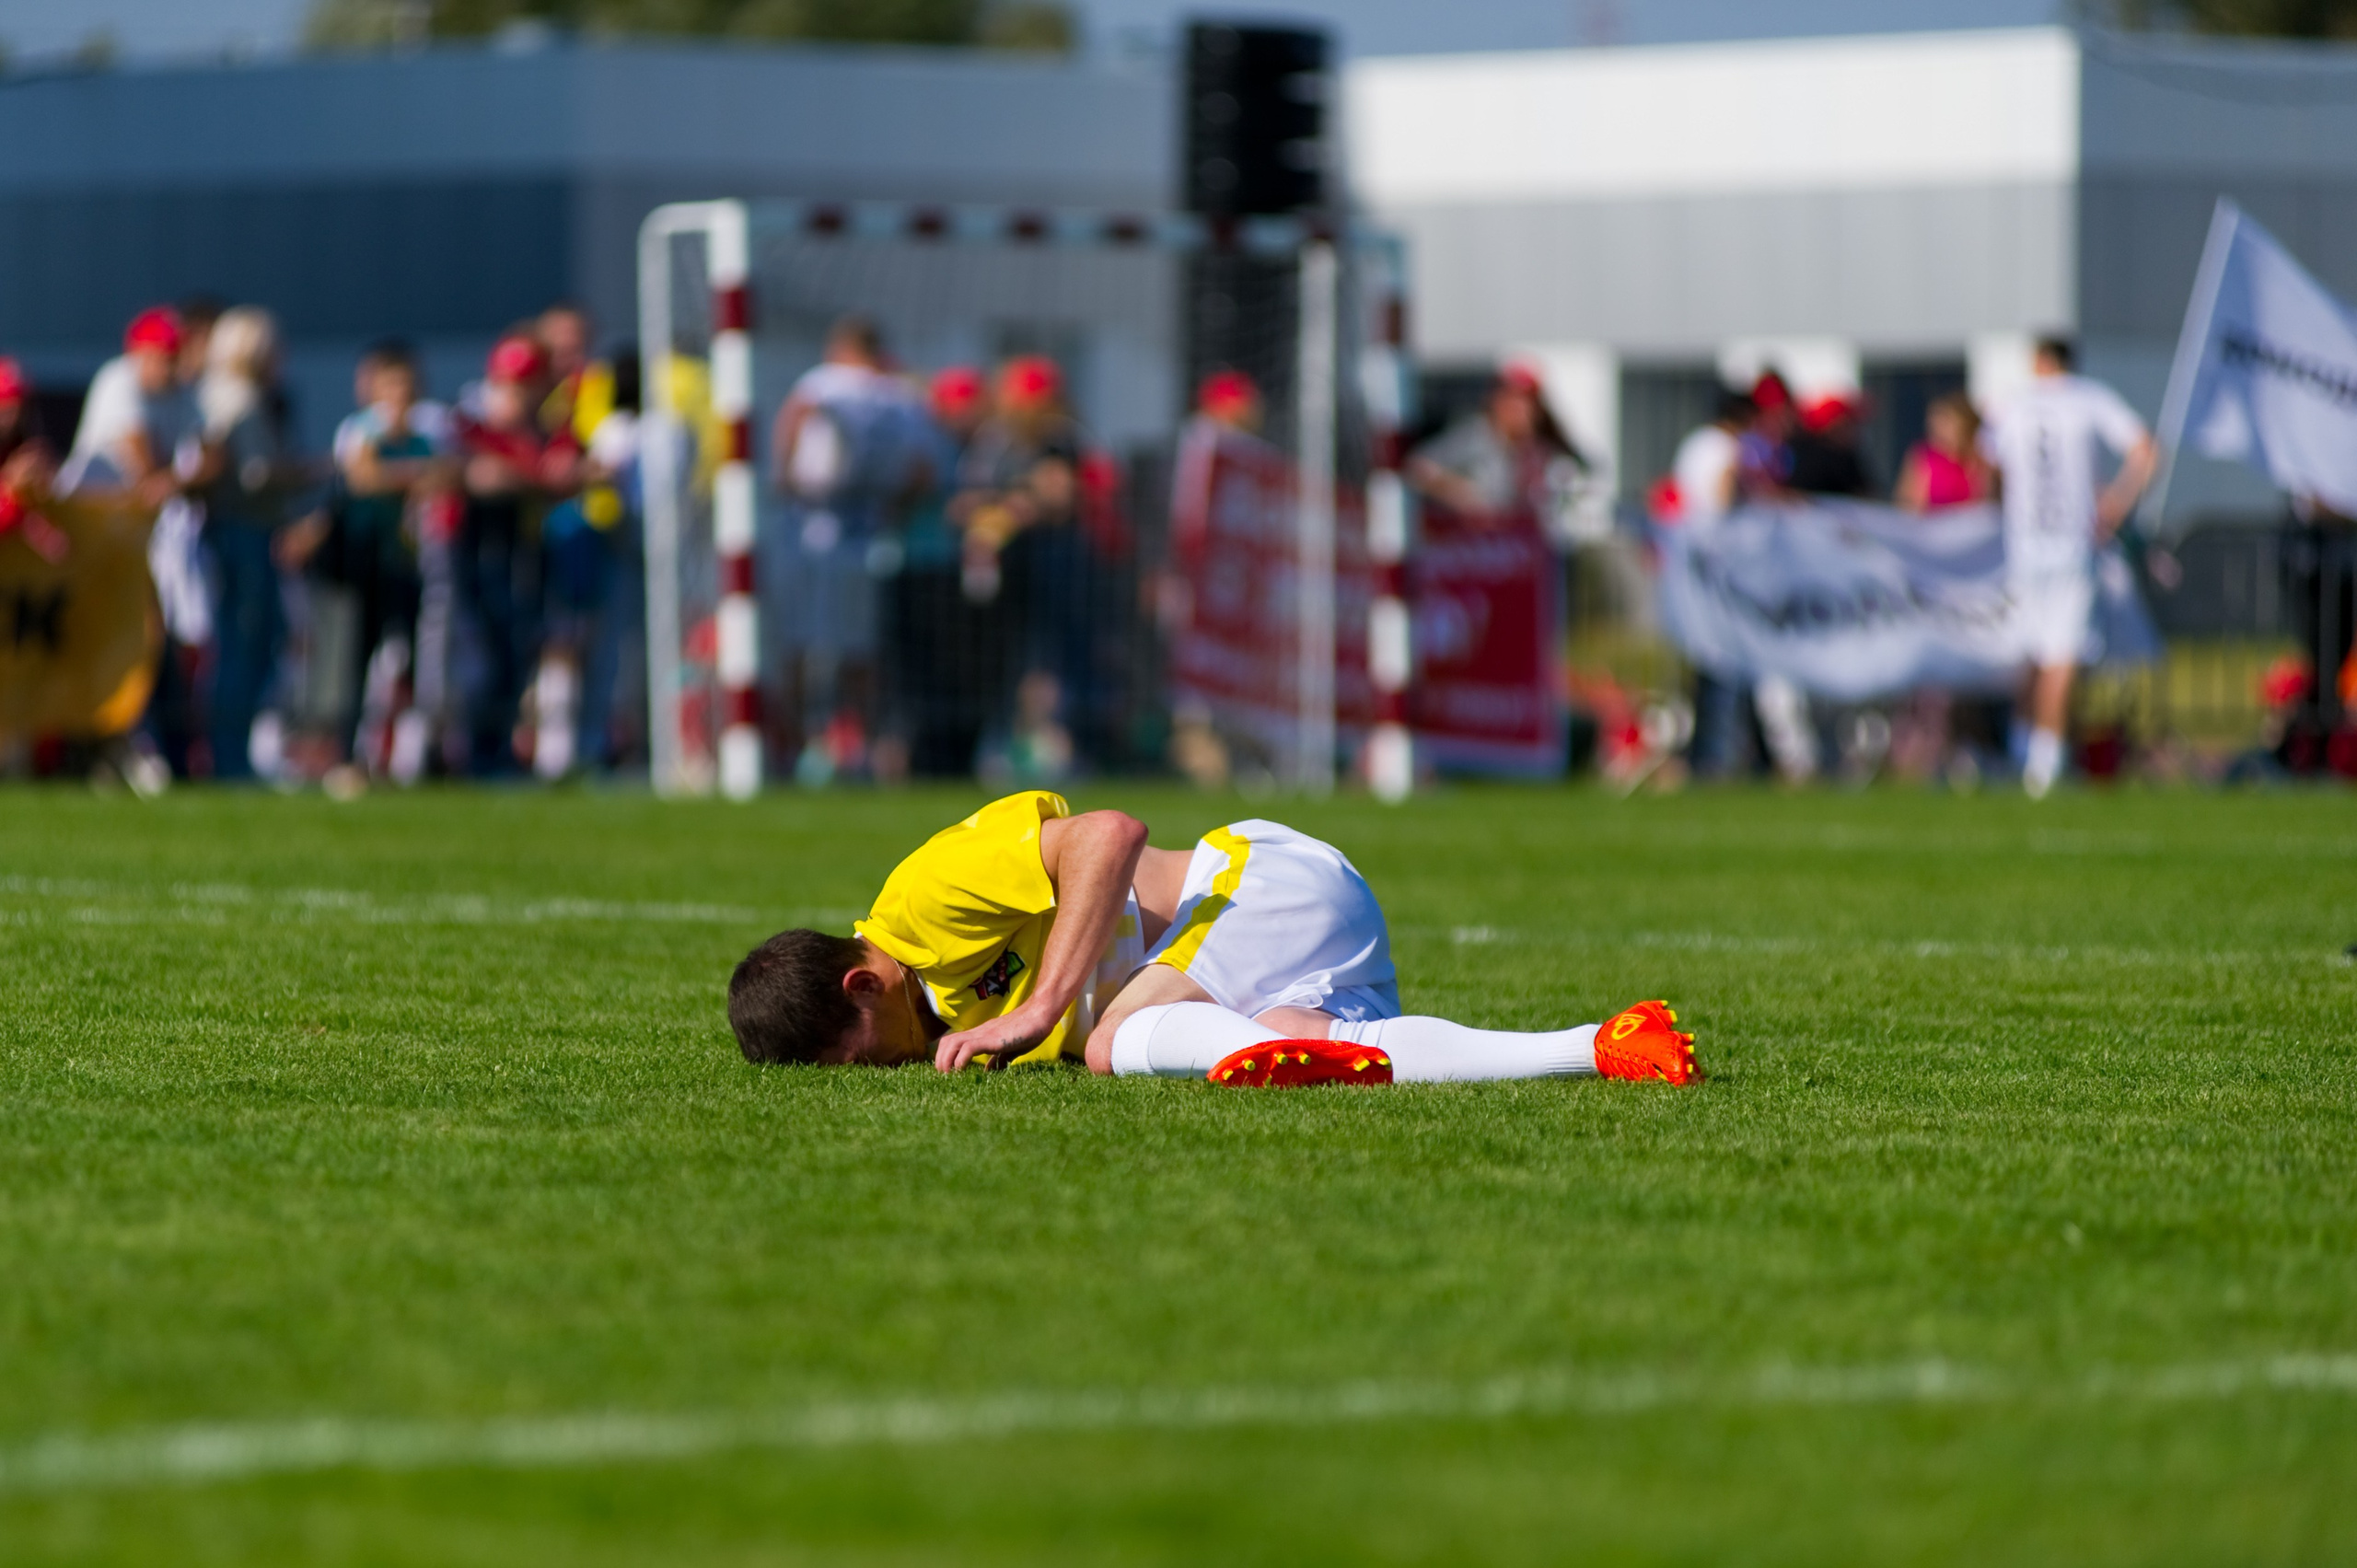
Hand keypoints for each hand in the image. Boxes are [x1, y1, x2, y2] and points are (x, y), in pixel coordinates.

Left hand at [935, 1003, 1051, 1073]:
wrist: (1040, 1014)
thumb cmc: (1028, 1030)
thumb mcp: (1010, 1049)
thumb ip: (999, 1059)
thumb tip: (991, 1072)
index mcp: (981, 1035)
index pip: (953, 1042)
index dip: (945, 1057)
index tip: (947, 1074)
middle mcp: (978, 1033)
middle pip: (947, 1042)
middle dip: (941, 1060)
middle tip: (944, 1078)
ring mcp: (983, 1034)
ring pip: (952, 1043)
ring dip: (946, 1061)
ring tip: (949, 1077)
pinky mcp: (991, 1038)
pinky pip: (968, 1048)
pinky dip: (960, 1061)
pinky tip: (962, 1072)